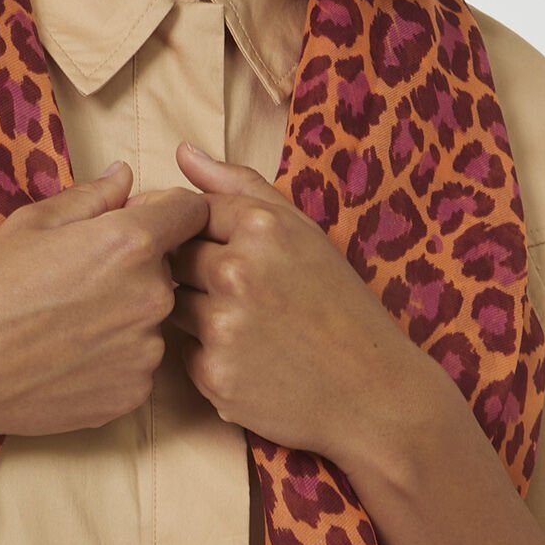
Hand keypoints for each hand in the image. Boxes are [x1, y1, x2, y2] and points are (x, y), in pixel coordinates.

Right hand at [0, 161, 210, 444]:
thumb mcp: (29, 225)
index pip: (191, 212)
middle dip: (138, 265)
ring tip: (68, 323)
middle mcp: (152, 297)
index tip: (139, 221)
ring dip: (126, 314)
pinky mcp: (134, 393)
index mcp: (130, 244)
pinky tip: (68, 357)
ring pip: (153, 318)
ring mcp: (146, 352)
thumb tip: (126, 177)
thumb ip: (91, 198)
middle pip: (170, 267)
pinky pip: (138, 362)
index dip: (167, 212)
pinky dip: (114, 357)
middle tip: (79, 279)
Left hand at [164, 141, 442, 458]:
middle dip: (196, 272)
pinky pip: (185, 352)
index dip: (202, 233)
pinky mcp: (213, 375)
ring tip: (250, 326)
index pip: (189, 211)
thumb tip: (181, 151)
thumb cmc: (339, 306)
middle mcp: (236, 272)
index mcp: (262, 227)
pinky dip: (210, 355)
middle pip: (172, 257)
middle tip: (243, 294)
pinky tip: (251, 360)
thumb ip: (240, 187)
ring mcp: (222, 326)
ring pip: (173, 304)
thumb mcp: (304, 232)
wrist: (372, 393)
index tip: (225, 252)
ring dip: (198, 312)